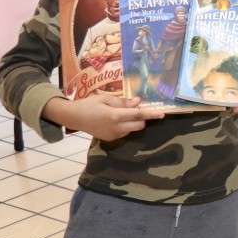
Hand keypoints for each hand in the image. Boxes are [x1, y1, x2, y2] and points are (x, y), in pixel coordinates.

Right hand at [43, 94, 164, 141]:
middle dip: (142, 117)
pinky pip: (125, 132)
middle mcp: (116, 128)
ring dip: (134, 122)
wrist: (74, 118)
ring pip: (133, 129)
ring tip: (123, 113)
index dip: (151, 114)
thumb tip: (138, 102)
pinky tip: (116, 119)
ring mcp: (113, 135)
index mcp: (115, 116)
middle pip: (139, 125)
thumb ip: (123, 102)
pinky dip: (127, 126)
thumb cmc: (89, 104)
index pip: (138, 115)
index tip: (162, 114)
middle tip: (135, 108)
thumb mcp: (106, 99)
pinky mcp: (110, 139)